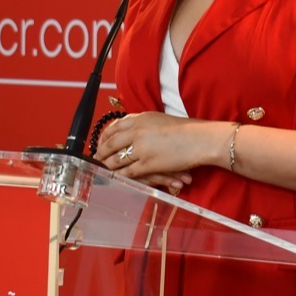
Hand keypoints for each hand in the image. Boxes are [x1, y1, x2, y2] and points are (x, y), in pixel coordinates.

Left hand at [93, 111, 216, 192]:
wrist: (199, 139)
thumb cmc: (185, 129)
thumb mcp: (160, 119)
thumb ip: (143, 123)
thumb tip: (131, 127)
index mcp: (140, 119)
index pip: (115, 127)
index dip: (105, 136)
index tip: (101, 141)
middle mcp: (137, 132)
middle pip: (111, 143)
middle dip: (102, 152)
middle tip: (96, 157)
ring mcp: (141, 149)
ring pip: (117, 159)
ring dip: (108, 165)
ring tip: (103, 168)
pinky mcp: (147, 164)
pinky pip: (128, 172)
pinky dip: (120, 175)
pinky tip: (115, 177)